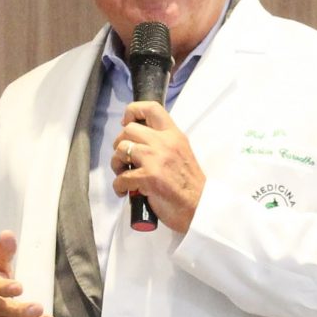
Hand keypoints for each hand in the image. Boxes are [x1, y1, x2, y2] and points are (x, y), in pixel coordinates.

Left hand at [113, 101, 205, 232]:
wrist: (200, 207)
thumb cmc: (190, 184)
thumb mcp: (181, 153)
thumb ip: (164, 143)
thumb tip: (140, 141)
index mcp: (174, 135)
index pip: (152, 108)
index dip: (133, 111)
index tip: (126, 123)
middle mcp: (164, 143)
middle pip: (128, 130)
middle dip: (120, 143)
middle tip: (124, 157)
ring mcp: (155, 160)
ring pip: (121, 150)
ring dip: (117, 163)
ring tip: (123, 173)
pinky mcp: (148, 178)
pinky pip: (121, 177)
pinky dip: (119, 186)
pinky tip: (125, 191)